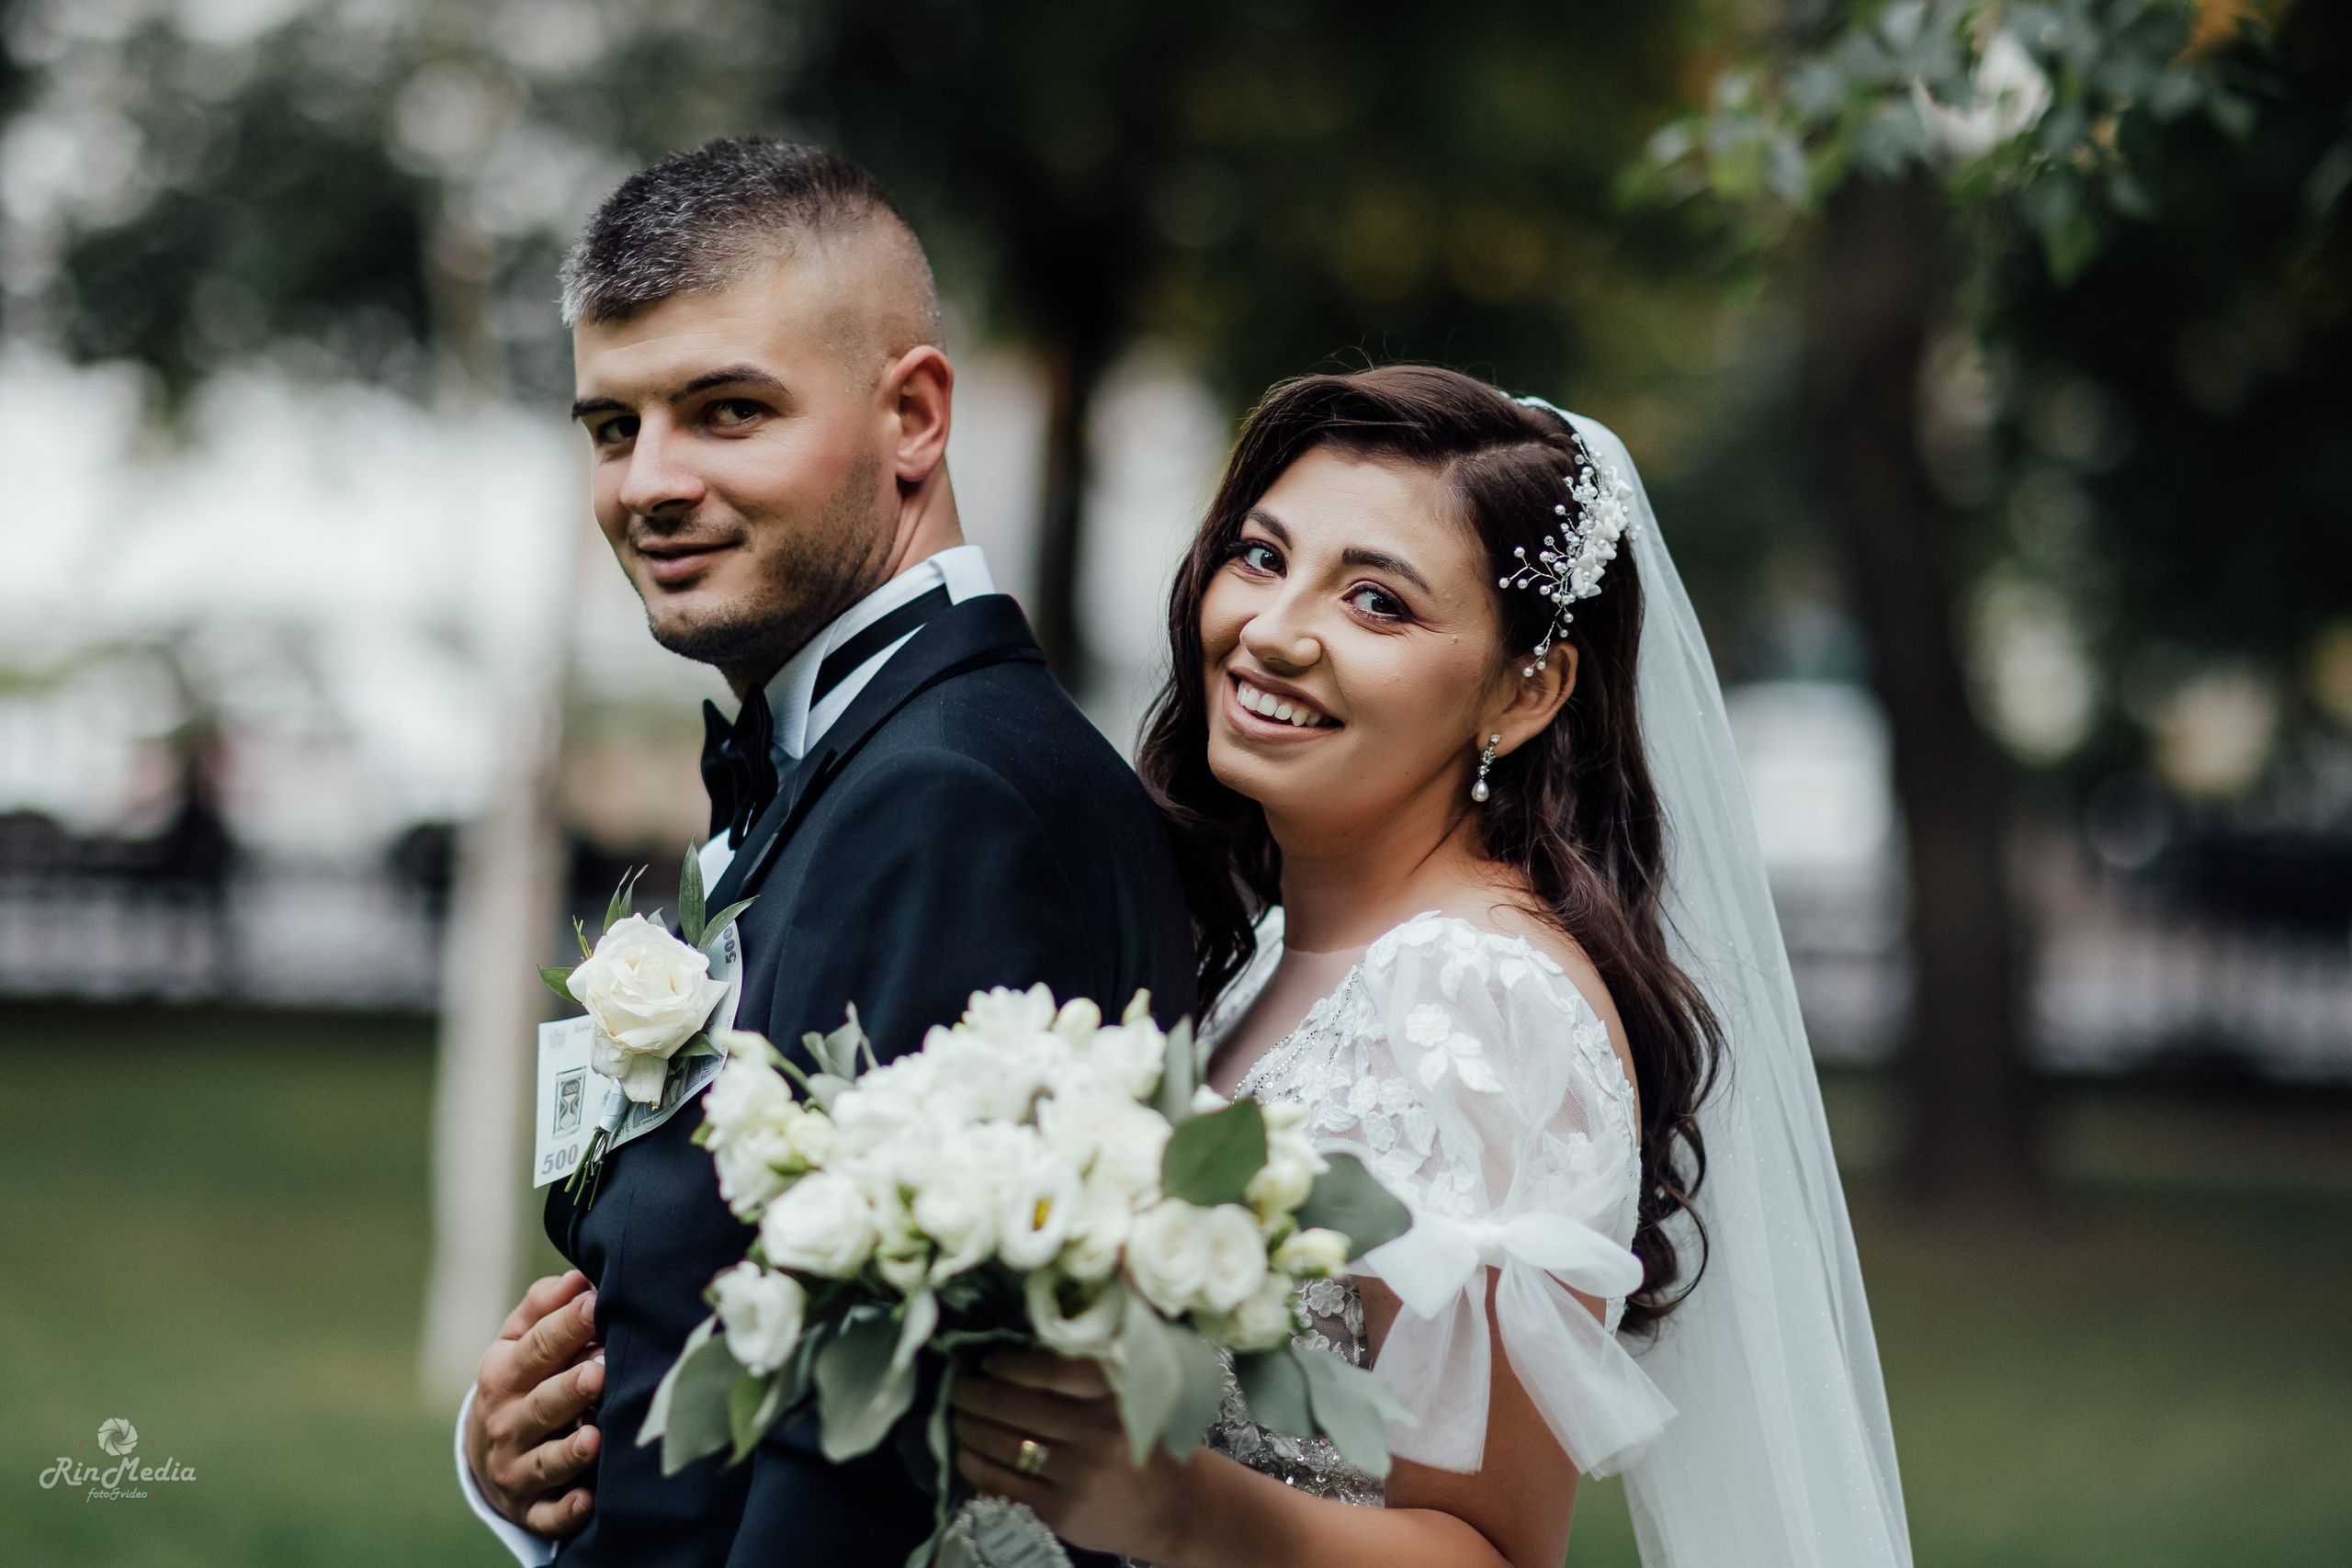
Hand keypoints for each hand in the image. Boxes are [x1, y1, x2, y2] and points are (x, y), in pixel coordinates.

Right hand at [466, 1270, 604, 1539]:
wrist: (486, 1454)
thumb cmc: (520, 1381)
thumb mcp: (516, 1343)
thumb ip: (542, 1308)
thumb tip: (577, 1278)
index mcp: (503, 1376)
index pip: (536, 1349)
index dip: (567, 1326)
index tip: (597, 1304)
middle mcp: (507, 1424)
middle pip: (542, 1405)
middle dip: (570, 1390)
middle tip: (601, 1370)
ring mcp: (517, 1469)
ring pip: (546, 1461)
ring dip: (570, 1452)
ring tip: (596, 1437)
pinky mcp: (531, 1509)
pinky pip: (549, 1514)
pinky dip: (567, 1510)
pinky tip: (588, 1500)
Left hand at [951, 1350, 1204, 1562]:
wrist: (1177, 1509)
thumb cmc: (1147, 1442)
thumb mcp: (1135, 1396)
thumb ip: (1091, 1372)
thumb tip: (1021, 1347)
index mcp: (1117, 1395)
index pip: (1052, 1370)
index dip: (1011, 1364)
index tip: (992, 1361)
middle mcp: (1099, 1433)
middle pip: (1016, 1406)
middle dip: (974, 1395)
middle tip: (959, 1387)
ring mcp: (1079, 1475)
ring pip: (1003, 1444)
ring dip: (969, 1428)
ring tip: (958, 1417)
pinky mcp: (1062, 1511)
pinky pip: (1004, 1484)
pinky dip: (976, 1467)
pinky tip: (966, 1455)